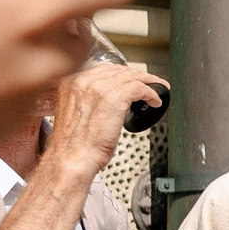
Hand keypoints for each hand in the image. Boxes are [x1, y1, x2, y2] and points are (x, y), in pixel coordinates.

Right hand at [42, 62, 164, 175]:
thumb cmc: (73, 146)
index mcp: (71, 83)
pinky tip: (154, 101)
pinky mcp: (115, 98)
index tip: (131, 80)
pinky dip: (151, 94)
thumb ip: (88, 102)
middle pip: (118, 70)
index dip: (121, 74)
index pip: (102, 70)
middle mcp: (83, 81)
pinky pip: (140, 89)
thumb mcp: (75, 115)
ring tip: (157, 90)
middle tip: (149, 82)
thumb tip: (108, 102)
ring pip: (131, 77)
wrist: (72, 159)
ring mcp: (99, 88)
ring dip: (148, 83)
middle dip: (137, 76)